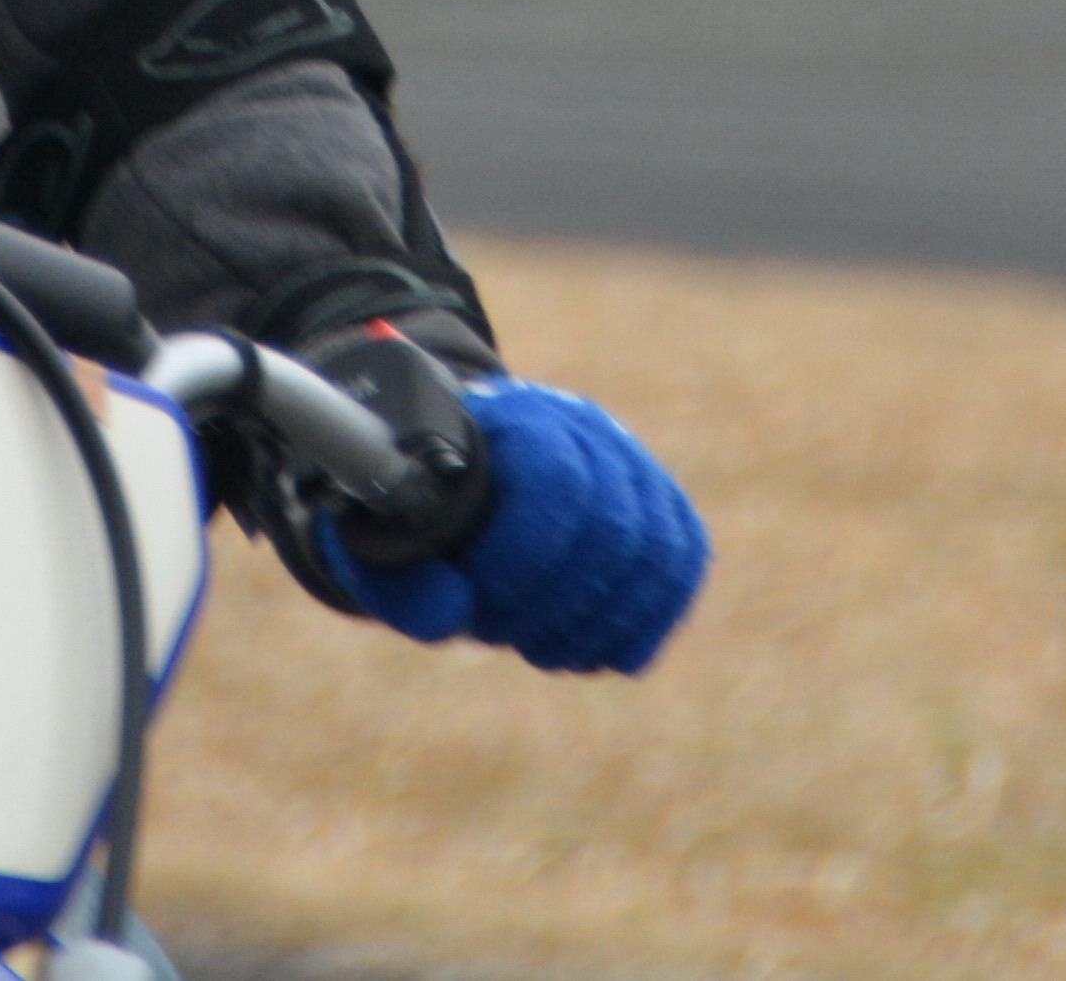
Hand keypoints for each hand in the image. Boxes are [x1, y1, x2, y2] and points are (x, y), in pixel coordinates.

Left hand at [323, 380, 706, 675]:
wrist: (459, 477)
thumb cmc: (419, 514)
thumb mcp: (382, 546)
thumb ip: (400, 584)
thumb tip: (452, 614)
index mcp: (509, 416)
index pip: (558, 483)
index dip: (526, 560)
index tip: (480, 602)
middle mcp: (583, 426)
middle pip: (615, 527)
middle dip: (560, 604)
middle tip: (506, 634)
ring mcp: (630, 463)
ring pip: (658, 550)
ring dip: (602, 621)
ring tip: (545, 649)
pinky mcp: (660, 503)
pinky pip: (683, 560)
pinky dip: (649, 619)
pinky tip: (604, 651)